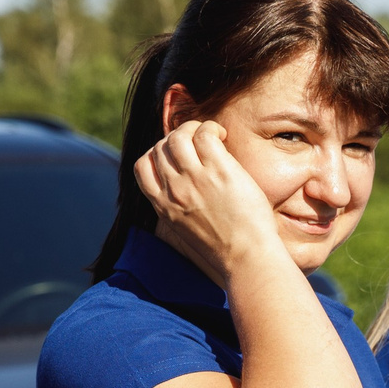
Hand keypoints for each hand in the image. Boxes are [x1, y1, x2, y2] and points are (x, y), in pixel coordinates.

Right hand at [132, 120, 287, 287]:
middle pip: (160, 148)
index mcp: (163, 207)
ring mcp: (195, 179)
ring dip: (193, 129)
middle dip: (177, 139)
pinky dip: (211, 128)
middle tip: (198, 142)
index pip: (142, 167)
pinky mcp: (219, 170)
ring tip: (212, 135)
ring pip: (178, 136)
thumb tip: (182, 188)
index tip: (175, 156)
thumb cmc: (226, 249)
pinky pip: (205, 134)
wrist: (246, 259)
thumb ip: (178, 208)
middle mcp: (174, 190)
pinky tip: (223, 135)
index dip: (155, 154)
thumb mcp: (188, 230)